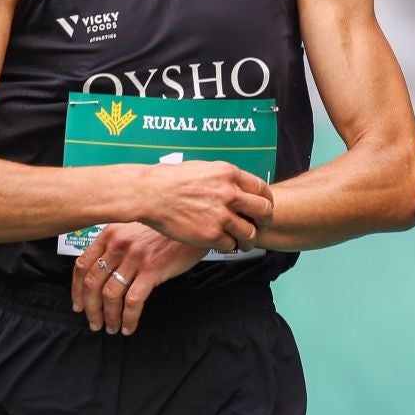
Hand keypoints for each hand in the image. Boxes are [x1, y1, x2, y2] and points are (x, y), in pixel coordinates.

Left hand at [71, 223, 204, 334]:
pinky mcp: (152, 269)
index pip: (82, 265)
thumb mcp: (134, 230)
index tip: (79, 305)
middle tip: (94, 322)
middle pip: (92, 283)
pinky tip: (129, 326)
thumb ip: (116, 246)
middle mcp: (118, 244)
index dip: (76, 290)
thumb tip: (102, 274)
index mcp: (110, 234)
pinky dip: (128, 318)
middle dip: (91, 309)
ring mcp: (134, 257)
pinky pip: (133, 301)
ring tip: (112, 328)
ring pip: (110, 295)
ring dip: (108, 317)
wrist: (192, 223)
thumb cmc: (165, 230)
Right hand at [138, 160, 272, 252]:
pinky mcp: (210, 235)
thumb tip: (237, 188)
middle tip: (260, 226)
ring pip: (250, 233)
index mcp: (229, 173)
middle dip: (265, 221)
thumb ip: (224, 178)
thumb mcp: (204, 168)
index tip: (263, 207)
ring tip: (243, 242)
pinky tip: (222, 244)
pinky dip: (228, 247)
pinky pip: (230, 246)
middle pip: (264, 211)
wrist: (149, 193)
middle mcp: (229, 193)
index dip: (265, 200)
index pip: (262, 188)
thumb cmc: (169, 179)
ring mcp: (221, 215)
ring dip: (249, 240)